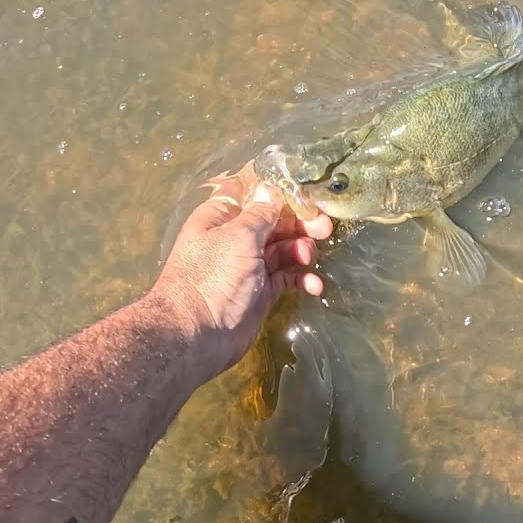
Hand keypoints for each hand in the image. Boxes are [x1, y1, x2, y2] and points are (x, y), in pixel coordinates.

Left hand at [149, 171, 332, 381]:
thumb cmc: (213, 277)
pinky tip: (313, 285)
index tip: (310, 197)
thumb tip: (270, 188)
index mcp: (223, 217)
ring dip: (302, 250)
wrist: (197, 334)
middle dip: (301, 224)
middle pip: (276, 222)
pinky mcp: (262, 291)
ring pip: (285, 249)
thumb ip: (261, 213)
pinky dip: (302, 278)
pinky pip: (288, 277)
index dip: (283, 195)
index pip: (257, 196)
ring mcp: (250, 265)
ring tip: (309, 257)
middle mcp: (236, 237)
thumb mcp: (238, 236)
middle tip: (324, 228)